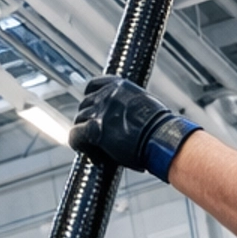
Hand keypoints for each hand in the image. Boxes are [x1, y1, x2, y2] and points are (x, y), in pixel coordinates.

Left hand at [69, 75, 197, 180]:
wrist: (161, 138)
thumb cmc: (160, 127)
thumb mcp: (145, 105)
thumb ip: (127, 105)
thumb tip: (122, 117)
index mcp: (119, 85)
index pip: (93, 85)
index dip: (91, 99)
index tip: (93, 110)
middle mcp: (106, 94)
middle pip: (84, 106)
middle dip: (89, 120)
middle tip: (99, 137)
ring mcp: (99, 111)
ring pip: (79, 121)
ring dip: (85, 133)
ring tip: (98, 148)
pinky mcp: (94, 130)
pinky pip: (75, 135)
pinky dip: (79, 144)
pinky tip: (91, 152)